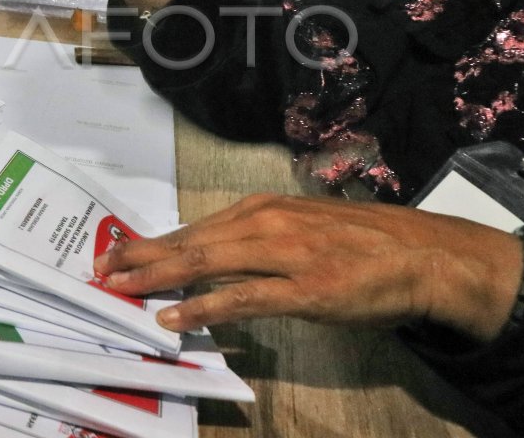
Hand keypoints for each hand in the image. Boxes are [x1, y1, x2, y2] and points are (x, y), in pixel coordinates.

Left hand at [94, 194, 523, 342]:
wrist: (422, 254)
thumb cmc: (362, 243)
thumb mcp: (301, 228)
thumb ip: (258, 240)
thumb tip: (215, 254)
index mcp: (262, 209)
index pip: (193, 228)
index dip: (152, 243)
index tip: (117, 254)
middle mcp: (265, 224)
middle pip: (188, 242)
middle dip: (140, 257)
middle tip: (101, 271)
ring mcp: (284, 255)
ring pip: (205, 262)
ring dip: (157, 276)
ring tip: (121, 288)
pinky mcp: (304, 289)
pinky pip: (242, 298)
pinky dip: (203, 306)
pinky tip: (174, 315)